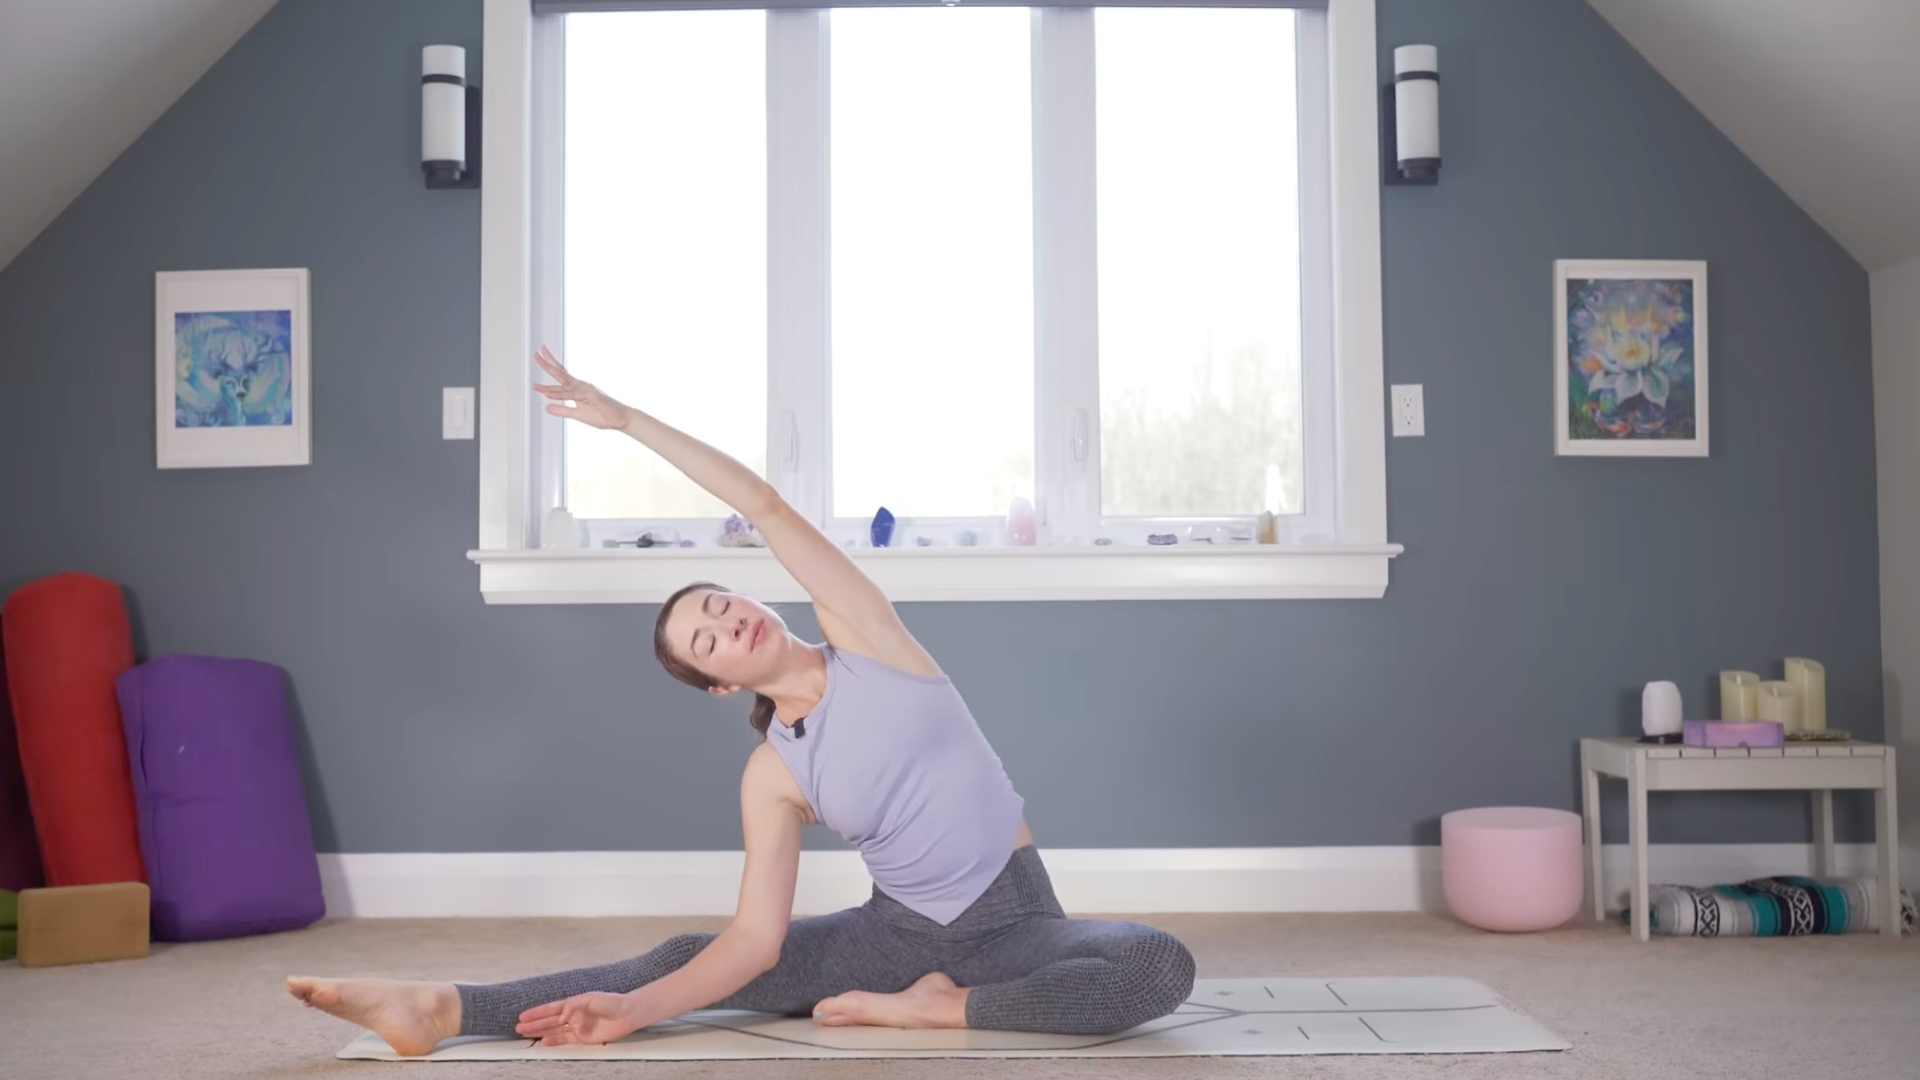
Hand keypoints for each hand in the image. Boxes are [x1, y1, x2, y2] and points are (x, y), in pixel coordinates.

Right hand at [515, 990, 647, 1045]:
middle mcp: (573, 1015)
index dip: (537, 1012)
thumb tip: (561, 1015)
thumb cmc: (611, 1002)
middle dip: (534, 1024)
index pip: (551, 1008)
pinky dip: (554, 1040)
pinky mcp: (583, 1037)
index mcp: (573, 1003)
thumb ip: (574, 1006)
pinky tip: (544, 1041)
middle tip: (518, 1028)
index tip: (523, 1015)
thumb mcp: (590, 999)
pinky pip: (565, 1039)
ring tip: (526, 1034)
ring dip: (540, 1032)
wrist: (627, 1013)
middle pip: (549, 1020)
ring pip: (554, 1030)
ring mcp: (577, 1026)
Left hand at [532, 345, 632, 430]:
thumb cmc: (601, 415)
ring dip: (547, 386)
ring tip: (534, 385)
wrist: (619, 419)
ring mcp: (585, 389)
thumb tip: (547, 407)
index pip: (561, 374)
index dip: (550, 364)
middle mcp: (580, 385)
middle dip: (547, 363)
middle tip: (536, 353)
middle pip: (560, 373)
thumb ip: (562, 410)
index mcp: (576, 388)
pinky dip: (559, 395)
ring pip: (563, 386)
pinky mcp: (590, 396)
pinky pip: (571, 395)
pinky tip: (547, 394)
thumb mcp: (577, 414)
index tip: (540, 355)